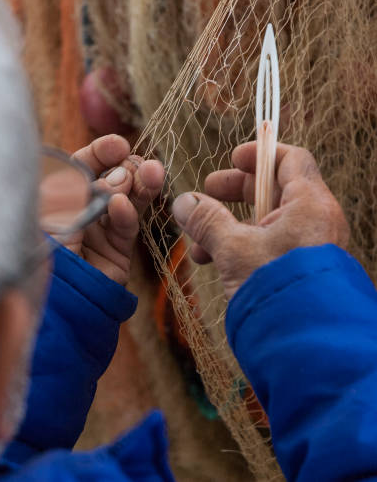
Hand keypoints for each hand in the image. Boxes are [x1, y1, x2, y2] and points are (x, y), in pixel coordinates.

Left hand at [54, 135, 163, 285]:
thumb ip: (83, 194)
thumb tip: (118, 179)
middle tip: (134, 163)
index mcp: (59, 197)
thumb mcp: (52, 217)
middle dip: (125, 168)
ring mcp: (100, 231)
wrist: (48, 308)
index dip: (101, 153)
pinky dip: (127, 214)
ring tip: (152, 171)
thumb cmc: (39, 258)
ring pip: (127, 199)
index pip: (83, 166)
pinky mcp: (117, 252)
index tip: (119, 145)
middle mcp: (82, 211)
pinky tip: (122, 205)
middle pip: (110, 180)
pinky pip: (126, 227)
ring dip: (141, 184)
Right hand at [172, 142, 349, 298]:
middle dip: (234, 192)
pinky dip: (241, 246)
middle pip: (274, 189)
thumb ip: (207, 221)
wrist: (307, 346)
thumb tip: (183, 201)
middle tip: (206, 193)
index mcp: (309, 203)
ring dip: (229, 225)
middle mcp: (316, 220)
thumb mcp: (233, 249)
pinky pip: (270, 245)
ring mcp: (310, 245)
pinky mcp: (300, 269)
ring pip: (267, 221)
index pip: (290, 159)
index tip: (232, 158)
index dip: (259, 154)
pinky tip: (211, 261)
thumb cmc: (275, 289)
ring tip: (198, 241)